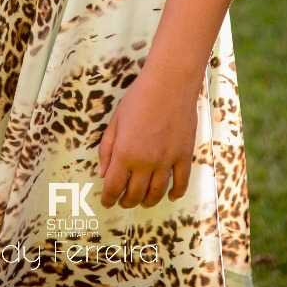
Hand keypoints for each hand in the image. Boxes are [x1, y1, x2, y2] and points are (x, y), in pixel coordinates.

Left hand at [97, 67, 200, 211]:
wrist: (170, 83)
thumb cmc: (139, 98)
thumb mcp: (115, 121)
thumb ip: (106, 149)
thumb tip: (102, 174)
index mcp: (125, 153)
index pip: (113, 187)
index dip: (108, 199)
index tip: (106, 202)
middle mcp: (145, 162)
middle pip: (134, 195)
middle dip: (126, 202)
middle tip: (123, 201)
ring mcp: (166, 161)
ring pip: (156, 194)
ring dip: (147, 202)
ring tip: (143, 201)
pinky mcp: (184, 156)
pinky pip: (181, 183)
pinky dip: (175, 194)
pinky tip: (170, 195)